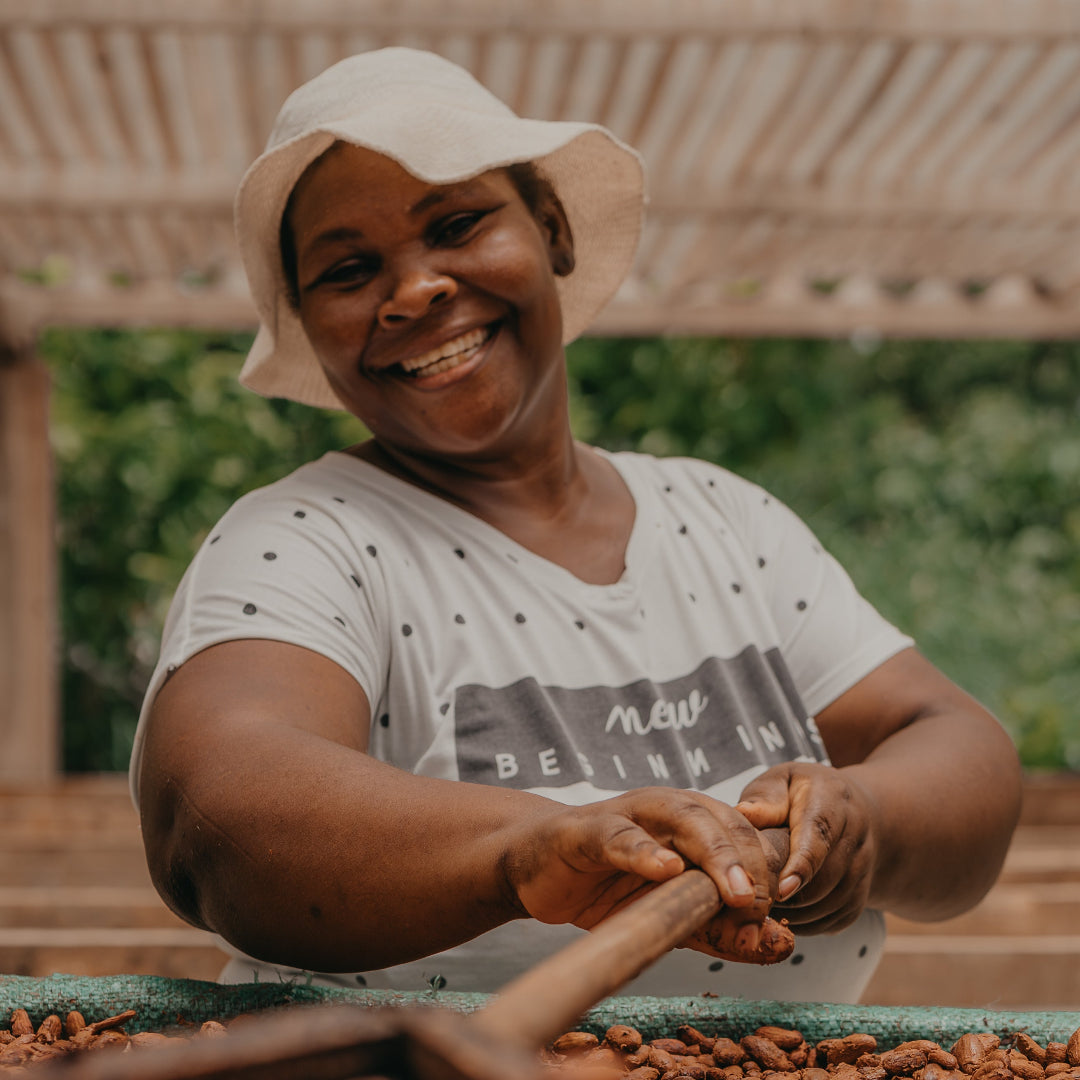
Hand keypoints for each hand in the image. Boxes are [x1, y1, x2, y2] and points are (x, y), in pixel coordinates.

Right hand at [502, 788, 776, 955]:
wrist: (536, 870)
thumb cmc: (606, 888)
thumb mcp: (670, 916)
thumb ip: (722, 930)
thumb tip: (782, 944)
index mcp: (692, 823)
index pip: (746, 837)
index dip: (769, 872)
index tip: (779, 917)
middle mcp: (666, 809)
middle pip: (722, 822)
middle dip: (751, 863)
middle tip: (763, 907)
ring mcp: (627, 814)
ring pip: (682, 819)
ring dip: (715, 852)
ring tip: (737, 890)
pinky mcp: (587, 830)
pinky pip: (620, 836)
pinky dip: (645, 851)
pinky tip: (666, 869)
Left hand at [736, 763, 878, 933]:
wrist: (851, 812)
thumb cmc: (802, 794)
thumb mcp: (782, 780)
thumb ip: (765, 798)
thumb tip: (743, 813)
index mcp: (832, 802)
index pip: (820, 837)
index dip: (802, 866)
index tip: (781, 889)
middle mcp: (855, 836)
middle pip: (825, 878)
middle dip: (788, 896)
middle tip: (750, 898)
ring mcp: (862, 870)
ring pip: (829, 905)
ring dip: (792, 913)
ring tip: (758, 905)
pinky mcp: (859, 899)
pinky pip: (830, 922)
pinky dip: (802, 924)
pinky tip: (778, 914)